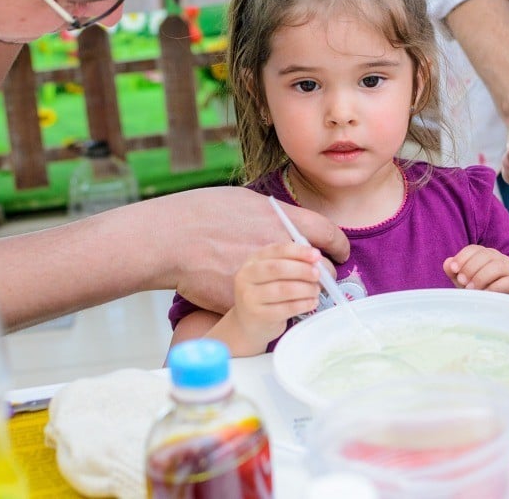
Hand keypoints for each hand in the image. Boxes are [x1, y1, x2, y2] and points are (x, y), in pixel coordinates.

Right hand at [156, 187, 348, 312]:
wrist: (169, 240)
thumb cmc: (201, 214)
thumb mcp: (244, 201)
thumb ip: (272, 214)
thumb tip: (290, 222)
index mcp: (278, 221)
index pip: (325, 233)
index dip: (338, 245)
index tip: (340, 253)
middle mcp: (275, 248)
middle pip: (319, 267)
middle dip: (326, 275)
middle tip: (324, 278)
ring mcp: (263, 276)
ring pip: (304, 291)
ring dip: (312, 294)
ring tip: (310, 294)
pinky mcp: (248, 301)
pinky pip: (280, 307)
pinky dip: (287, 307)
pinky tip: (285, 304)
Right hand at [226, 242, 322, 350]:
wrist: (249, 322)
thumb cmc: (268, 293)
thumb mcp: (275, 274)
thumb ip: (294, 263)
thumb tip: (317, 260)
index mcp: (254, 259)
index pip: (277, 250)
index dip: (298, 251)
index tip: (317, 256)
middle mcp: (247, 275)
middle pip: (277, 268)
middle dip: (302, 270)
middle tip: (317, 275)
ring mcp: (249, 296)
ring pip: (283, 289)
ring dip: (305, 289)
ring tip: (316, 291)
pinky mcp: (257, 314)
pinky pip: (285, 308)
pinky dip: (303, 304)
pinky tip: (312, 303)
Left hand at [443, 245, 508, 296]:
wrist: (506, 309)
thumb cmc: (484, 292)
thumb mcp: (466, 283)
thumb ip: (456, 274)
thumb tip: (447, 263)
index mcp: (487, 255)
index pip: (474, 249)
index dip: (462, 257)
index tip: (453, 269)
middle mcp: (500, 259)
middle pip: (485, 255)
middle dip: (470, 267)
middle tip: (462, 282)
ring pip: (498, 266)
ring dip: (481, 277)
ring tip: (471, 289)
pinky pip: (508, 281)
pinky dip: (494, 287)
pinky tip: (484, 295)